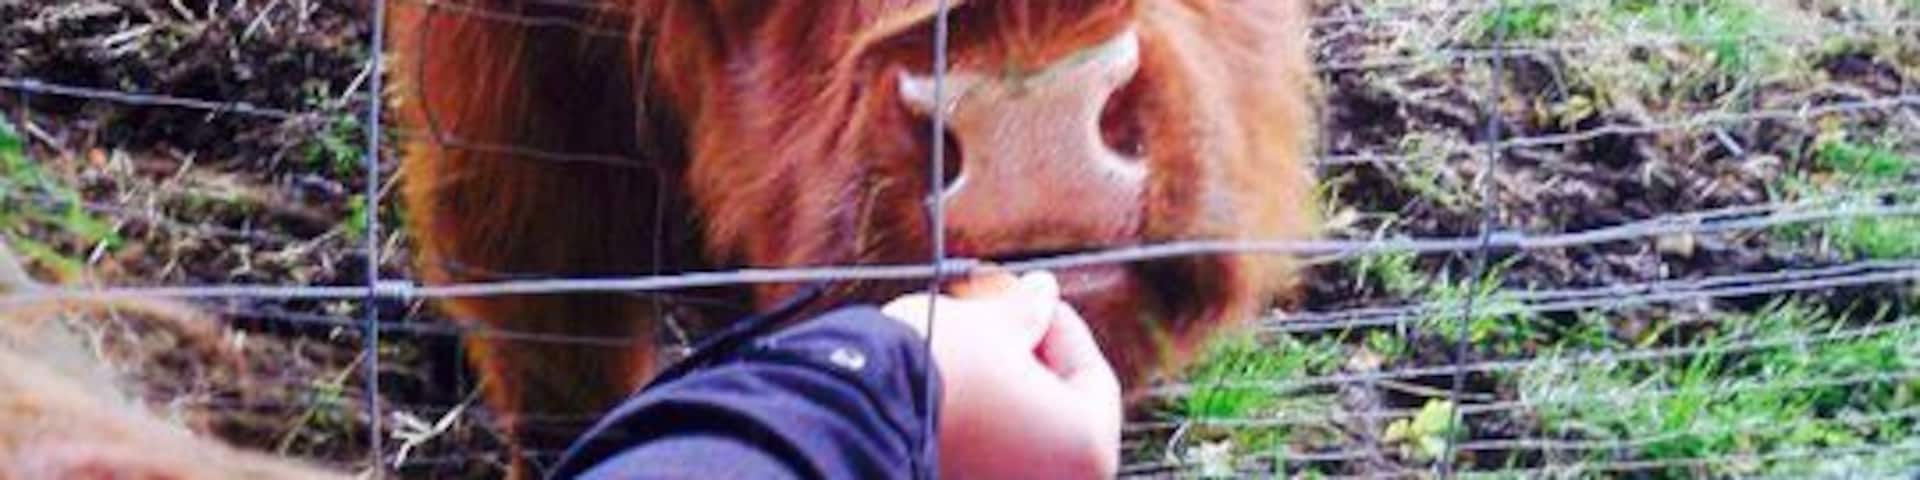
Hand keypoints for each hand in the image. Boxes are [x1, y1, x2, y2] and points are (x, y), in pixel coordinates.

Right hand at [883, 270, 1120, 478]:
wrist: (849, 411)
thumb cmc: (933, 369)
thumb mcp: (990, 325)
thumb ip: (1027, 312)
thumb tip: (1042, 293)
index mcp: (1090, 450)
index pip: (1092, 375)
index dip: (1060, 326)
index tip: (1032, 297)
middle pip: (1056, 411)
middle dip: (1029, 361)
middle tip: (1001, 320)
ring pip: (1020, 436)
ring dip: (1002, 393)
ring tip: (970, 350)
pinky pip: (988, 458)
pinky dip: (979, 428)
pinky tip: (951, 390)